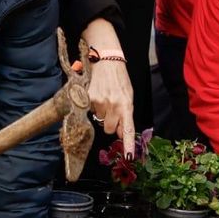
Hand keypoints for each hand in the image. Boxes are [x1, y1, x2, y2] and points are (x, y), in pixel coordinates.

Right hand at [81, 19, 134, 150]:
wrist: (107, 60)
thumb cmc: (119, 78)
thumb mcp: (128, 95)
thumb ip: (125, 114)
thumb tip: (121, 132)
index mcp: (126, 105)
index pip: (128, 129)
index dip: (128, 144)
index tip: (129, 157)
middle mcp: (113, 105)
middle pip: (109, 129)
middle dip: (110, 123)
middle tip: (111, 109)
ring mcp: (100, 102)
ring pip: (99, 119)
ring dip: (101, 112)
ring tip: (104, 97)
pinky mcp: (88, 98)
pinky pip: (90, 110)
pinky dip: (92, 105)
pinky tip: (97, 94)